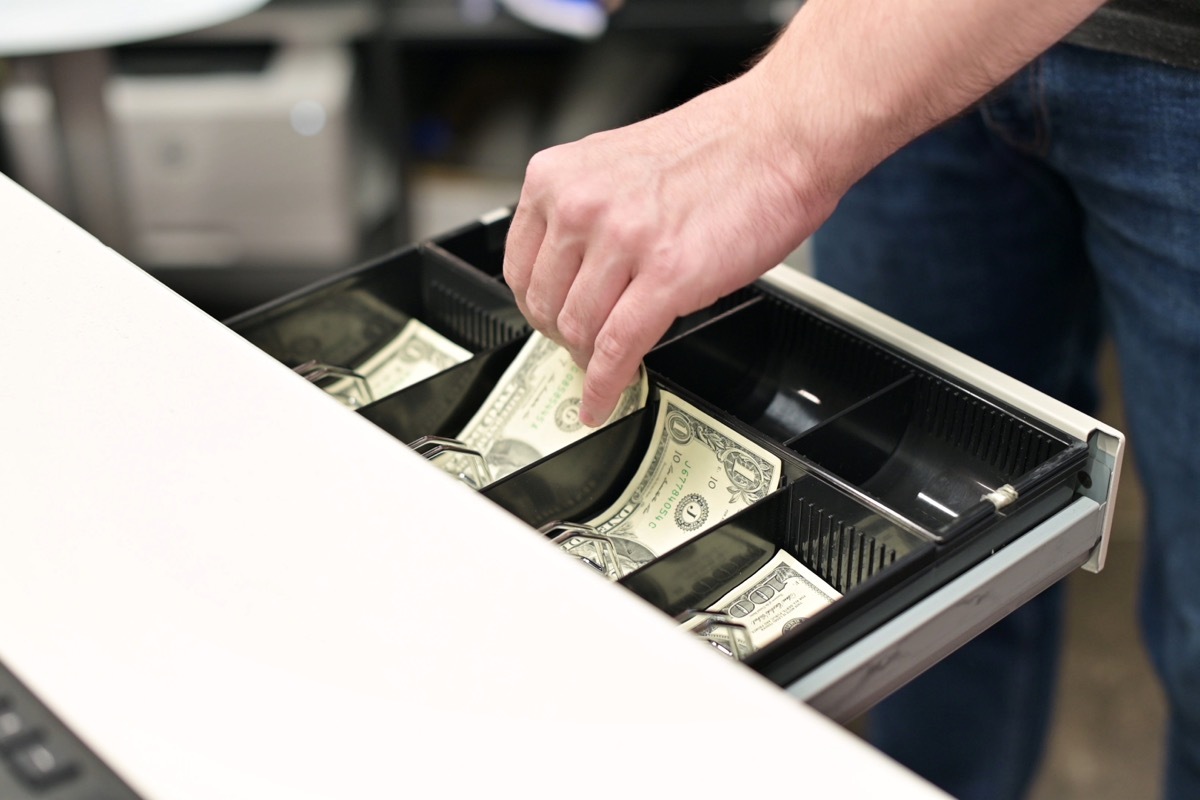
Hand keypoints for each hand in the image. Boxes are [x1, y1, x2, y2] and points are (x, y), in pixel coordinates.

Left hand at [503, 71, 832, 426]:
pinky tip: (603, 399)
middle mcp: (580, 206)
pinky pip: (617, 349)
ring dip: (590, 360)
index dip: (536, 307)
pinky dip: (606, 385)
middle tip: (584, 347)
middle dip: (564, 337)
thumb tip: (566, 271)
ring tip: (606, 365)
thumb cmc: (716, 149)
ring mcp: (622, 242)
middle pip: (545, 306)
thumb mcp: (616, 166)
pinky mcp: (666, 277)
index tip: (550, 322)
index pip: (519, 267)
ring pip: (579, 331)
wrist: (779, 137)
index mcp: (559, 178)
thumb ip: (582, 212)